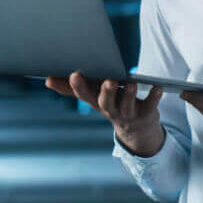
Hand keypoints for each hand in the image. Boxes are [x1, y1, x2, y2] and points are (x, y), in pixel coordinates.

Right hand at [44, 71, 165, 156]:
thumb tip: (46, 79)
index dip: (78, 86)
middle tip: (107, 80)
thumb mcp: (93, 96)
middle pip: (105, 102)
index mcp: (96, 102)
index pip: (84, 95)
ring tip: (130, 82)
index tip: (74, 73)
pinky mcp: (146, 114)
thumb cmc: (112, 104)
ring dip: (128, 94)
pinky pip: (151, 105)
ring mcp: (128, 114)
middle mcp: (110, 110)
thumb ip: (71, 88)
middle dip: (105, 91)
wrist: (136, 130)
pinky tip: (156, 87)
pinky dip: (154, 96)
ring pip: (127, 105)